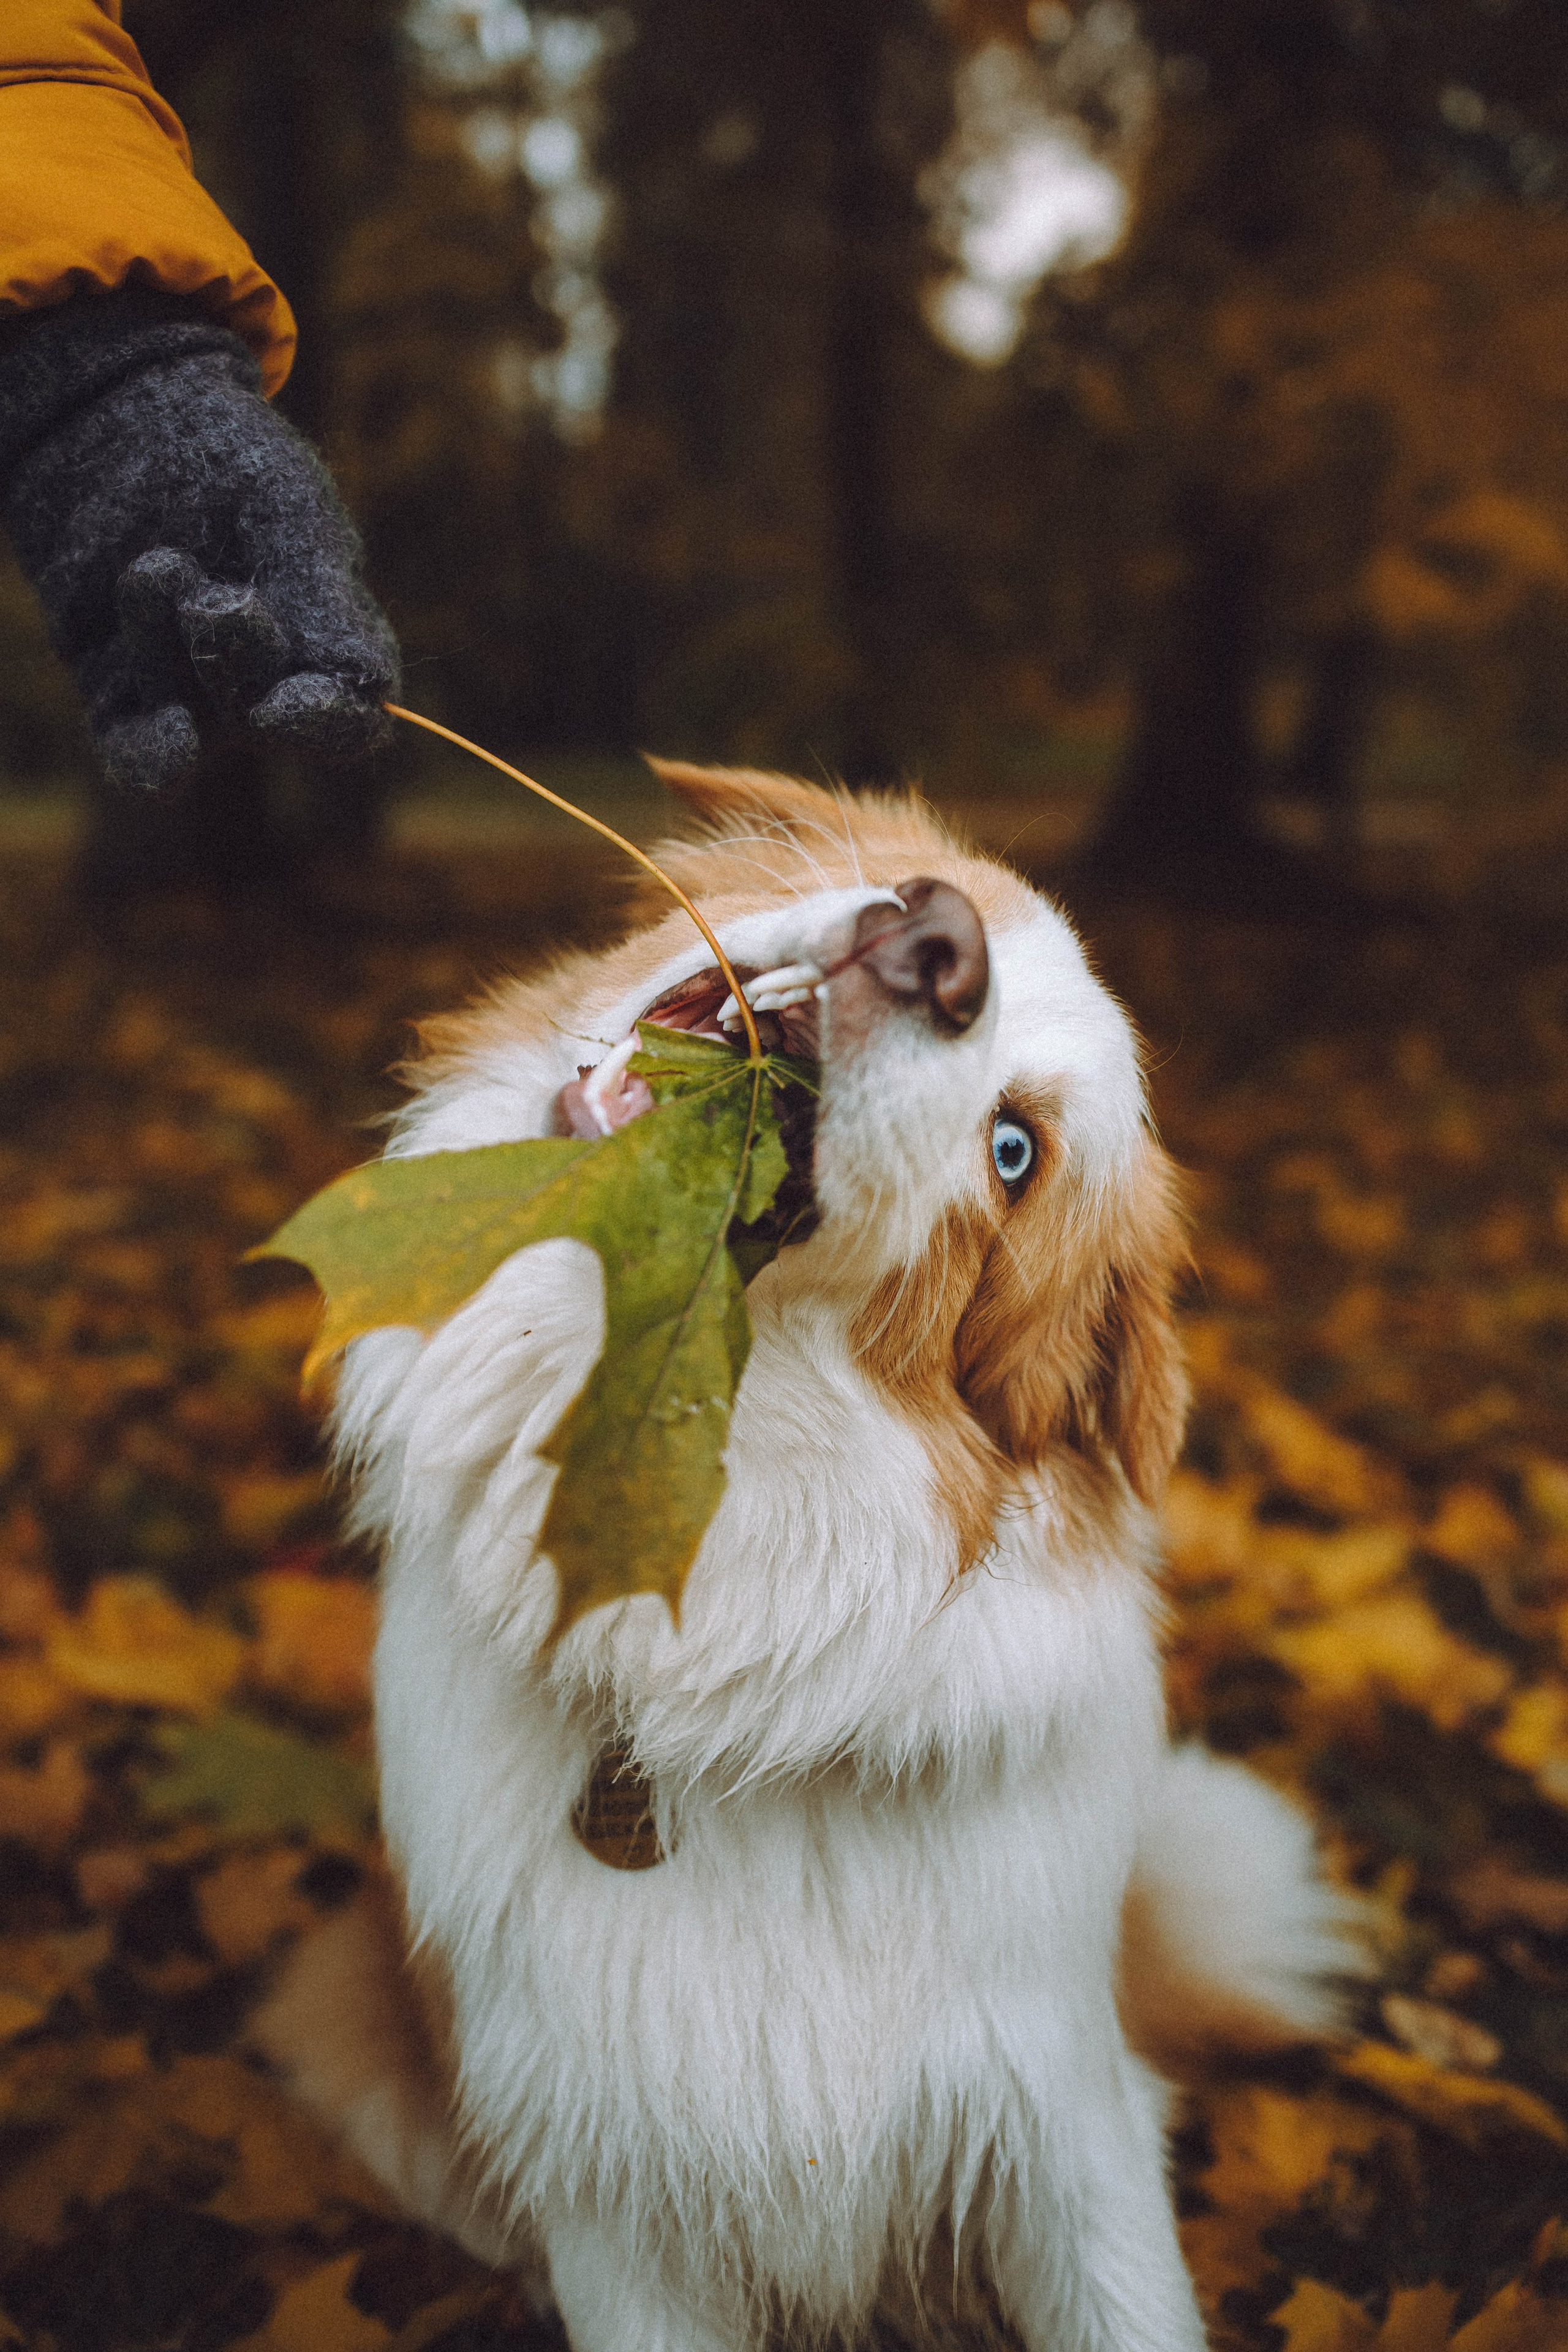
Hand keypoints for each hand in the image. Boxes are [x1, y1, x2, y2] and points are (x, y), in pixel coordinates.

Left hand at [0, 292, 397, 790]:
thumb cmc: (226, 456)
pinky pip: (142, 753)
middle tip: (204, 583)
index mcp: (330, 640)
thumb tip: (372, 689)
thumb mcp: (285, 506)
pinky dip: (152, 755)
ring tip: (158, 565)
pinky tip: (165, 743)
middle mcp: (268, 683)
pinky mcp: (124, 695)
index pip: (349, 717)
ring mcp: (197, 696)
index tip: (285, 703)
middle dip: (234, 657)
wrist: (119, 420)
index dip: (327, 723)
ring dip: (172, 656)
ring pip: (200, 727)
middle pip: (264, 720)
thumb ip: (324, 594)